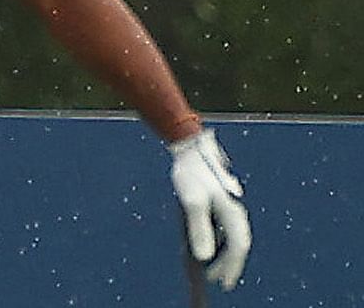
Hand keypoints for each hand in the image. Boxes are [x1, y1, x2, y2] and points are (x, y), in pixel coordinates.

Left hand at [169, 128, 250, 289]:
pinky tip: (211, 246)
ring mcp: (230, 205)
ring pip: (234, 236)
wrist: (189, 146)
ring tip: (214, 269)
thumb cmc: (190, 172)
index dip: (232, 267)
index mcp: (232, 212)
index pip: (238, 247)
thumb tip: (203, 257)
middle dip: (230, 264)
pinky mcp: (222, 201)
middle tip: (218, 281)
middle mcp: (236, 210)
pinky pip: (226, 227)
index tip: (223, 283)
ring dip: (226, 254)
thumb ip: (198, 229)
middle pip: (238, 244)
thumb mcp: (191, 201)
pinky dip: (222, 241)